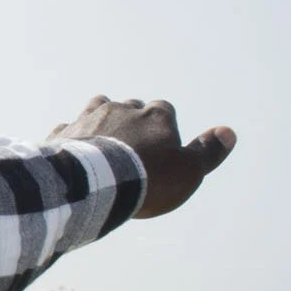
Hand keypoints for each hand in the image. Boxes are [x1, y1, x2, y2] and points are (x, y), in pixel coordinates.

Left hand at [47, 95, 233, 217]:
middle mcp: (121, 109)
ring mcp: (88, 118)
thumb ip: (208, 151)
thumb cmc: (148, 179)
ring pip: (97, 108)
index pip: (164, 110)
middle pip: (130, 107)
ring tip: (104, 143)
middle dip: (132, 121)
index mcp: (154, 115)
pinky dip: (72, 137)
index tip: (163, 146)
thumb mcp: (190, 171)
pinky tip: (72, 151)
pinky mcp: (62, 134)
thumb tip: (228, 132)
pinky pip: (67, 128)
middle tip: (133, 149)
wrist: (94, 184)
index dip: (164, 126)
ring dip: (101, 120)